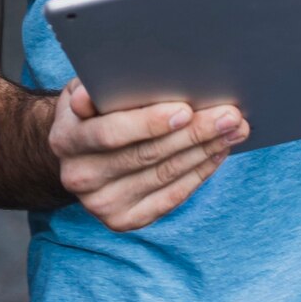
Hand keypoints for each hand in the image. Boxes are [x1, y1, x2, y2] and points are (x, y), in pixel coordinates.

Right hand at [48, 81, 246, 231]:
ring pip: (163, 176)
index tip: (186, 109)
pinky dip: (198, 174)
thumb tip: (120, 80)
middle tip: (230, 116)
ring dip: (204, 151)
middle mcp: (79, 176)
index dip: (149, 123)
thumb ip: (97, 86)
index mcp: (66, 138)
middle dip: (193, 133)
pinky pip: (169, 198)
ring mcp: (101, 203)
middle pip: (146, 155)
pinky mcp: (122, 220)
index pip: (110, 132)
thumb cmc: (91, 109)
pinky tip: (217, 153)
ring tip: (234, 131)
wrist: (75, 152)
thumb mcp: (85, 88)